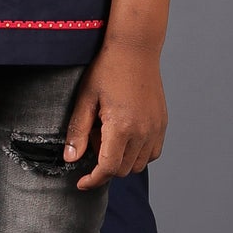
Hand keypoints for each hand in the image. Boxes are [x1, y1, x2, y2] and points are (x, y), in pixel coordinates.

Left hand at [63, 40, 166, 189]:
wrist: (135, 49)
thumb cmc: (107, 70)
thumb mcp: (85, 99)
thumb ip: (78, 132)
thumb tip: (70, 159)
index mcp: (121, 127)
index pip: (108, 168)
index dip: (93, 180)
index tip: (81, 182)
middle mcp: (143, 131)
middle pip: (122, 170)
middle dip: (104, 165)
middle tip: (94, 138)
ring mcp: (155, 129)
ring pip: (138, 165)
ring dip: (121, 160)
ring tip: (109, 132)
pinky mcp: (162, 124)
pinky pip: (152, 153)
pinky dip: (138, 154)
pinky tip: (125, 135)